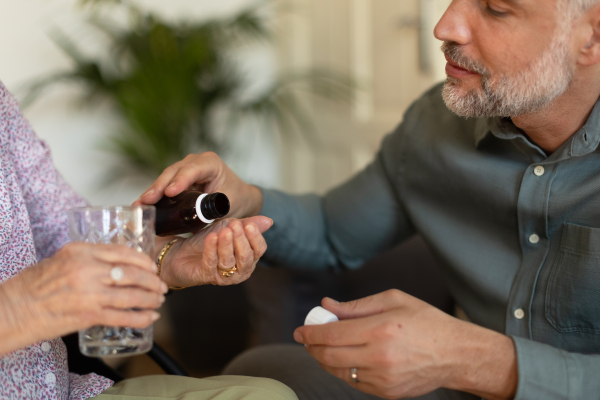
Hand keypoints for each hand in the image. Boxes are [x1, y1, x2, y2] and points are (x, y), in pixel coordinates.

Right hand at [0, 242, 166, 356]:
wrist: (14, 309)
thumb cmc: (33, 285)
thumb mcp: (62, 258)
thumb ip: (89, 257)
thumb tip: (115, 262)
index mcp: (81, 251)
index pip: (123, 252)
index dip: (143, 260)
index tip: (151, 266)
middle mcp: (88, 269)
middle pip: (132, 273)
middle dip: (152, 280)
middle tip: (160, 285)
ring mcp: (90, 293)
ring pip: (132, 295)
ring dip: (150, 299)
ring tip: (158, 300)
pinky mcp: (89, 315)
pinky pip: (123, 316)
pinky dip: (141, 317)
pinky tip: (150, 317)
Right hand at [133, 152, 262, 217]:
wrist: (237, 196)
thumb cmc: (235, 199)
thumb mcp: (227, 205)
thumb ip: (212, 211)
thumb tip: (194, 224)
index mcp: (211, 164)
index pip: (194, 170)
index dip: (181, 180)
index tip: (170, 192)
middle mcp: (195, 162)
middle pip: (174, 172)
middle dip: (159, 187)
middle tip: (146, 201)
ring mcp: (184, 168)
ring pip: (165, 178)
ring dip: (152, 191)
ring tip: (139, 205)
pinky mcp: (177, 177)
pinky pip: (164, 184)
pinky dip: (154, 195)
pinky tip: (142, 204)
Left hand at [158, 216, 271, 287]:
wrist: (182, 250)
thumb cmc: (209, 240)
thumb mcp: (230, 228)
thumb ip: (248, 224)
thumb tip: (269, 221)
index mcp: (249, 258)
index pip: (259, 250)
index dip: (255, 237)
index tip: (248, 224)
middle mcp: (239, 270)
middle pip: (246, 257)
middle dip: (240, 240)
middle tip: (234, 226)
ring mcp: (223, 276)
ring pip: (229, 261)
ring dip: (226, 245)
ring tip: (223, 231)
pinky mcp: (206, 276)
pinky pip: (211, 263)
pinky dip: (211, 249)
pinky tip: (211, 238)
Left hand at [293, 290, 517, 399]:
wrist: (456, 354)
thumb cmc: (426, 321)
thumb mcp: (393, 300)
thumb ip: (356, 305)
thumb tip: (327, 305)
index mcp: (381, 330)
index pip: (332, 335)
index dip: (310, 332)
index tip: (300, 329)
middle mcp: (380, 357)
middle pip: (329, 356)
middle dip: (311, 346)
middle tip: (307, 338)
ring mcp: (383, 379)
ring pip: (339, 371)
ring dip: (324, 359)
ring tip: (323, 347)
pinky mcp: (386, 393)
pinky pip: (354, 382)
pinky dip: (343, 369)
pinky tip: (345, 358)